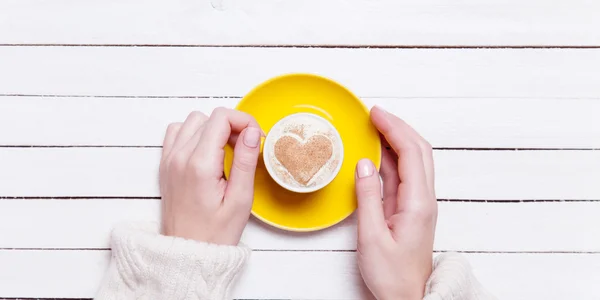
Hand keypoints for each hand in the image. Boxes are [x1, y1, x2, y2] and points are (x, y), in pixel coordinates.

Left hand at [159, 108, 262, 244]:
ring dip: (211, 128)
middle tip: (245, 147)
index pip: (221, 117)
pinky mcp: (165, 165)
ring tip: (226, 150)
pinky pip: (176, 133)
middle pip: (208, 117)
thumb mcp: (240, 199)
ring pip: (191, 121)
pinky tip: (207, 152)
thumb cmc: (215, 233)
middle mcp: (179, 157)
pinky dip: (193, 134)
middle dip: (231, 125)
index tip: (255, 137)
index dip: (244, 121)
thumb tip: (251, 131)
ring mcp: (169, 160)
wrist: (187, 254)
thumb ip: (246, 161)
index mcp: (199, 164)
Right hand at [355, 106, 436, 299]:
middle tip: (374, 114)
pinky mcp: (411, 209)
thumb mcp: (371, 237)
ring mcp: (419, 203)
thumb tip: (364, 164)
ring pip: (413, 160)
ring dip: (396, 139)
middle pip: (418, 150)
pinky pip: (403, 174)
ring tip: (374, 126)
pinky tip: (376, 153)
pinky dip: (391, 157)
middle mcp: (424, 199)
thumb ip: (367, 198)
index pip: (410, 152)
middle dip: (398, 127)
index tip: (375, 113)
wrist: (407, 298)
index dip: (393, 128)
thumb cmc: (392, 275)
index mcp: (418, 203)